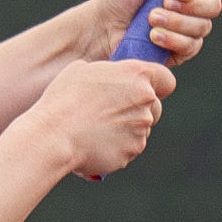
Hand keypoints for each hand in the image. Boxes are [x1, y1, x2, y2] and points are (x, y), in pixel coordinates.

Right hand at [33, 58, 176, 178]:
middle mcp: (146, 101)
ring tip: (95, 127)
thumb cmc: (64, 98)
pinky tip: (94, 142)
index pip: (166, 79)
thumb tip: (111, 79)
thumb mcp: (83, 69)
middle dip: (139, 109)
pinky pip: (128, 147)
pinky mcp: (131, 151)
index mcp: (137, 75)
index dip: (157, 84)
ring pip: (141, 128)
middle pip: (155, 106)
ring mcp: (141, 129)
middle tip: (113, 110)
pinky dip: (116, 146)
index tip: (143, 88)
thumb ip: (108, 73)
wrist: (54, 134)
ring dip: (126, 128)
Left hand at [84, 0, 221, 66]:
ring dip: (176, 22)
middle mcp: (194, 4)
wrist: (102, 26)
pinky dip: (171, 39)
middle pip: (215, 6)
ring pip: (202, 27)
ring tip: (150, 18)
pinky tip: (152, 36)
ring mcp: (189, 29)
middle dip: (192, 5)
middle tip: (164, 1)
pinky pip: (190, 47)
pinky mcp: (180, 51)